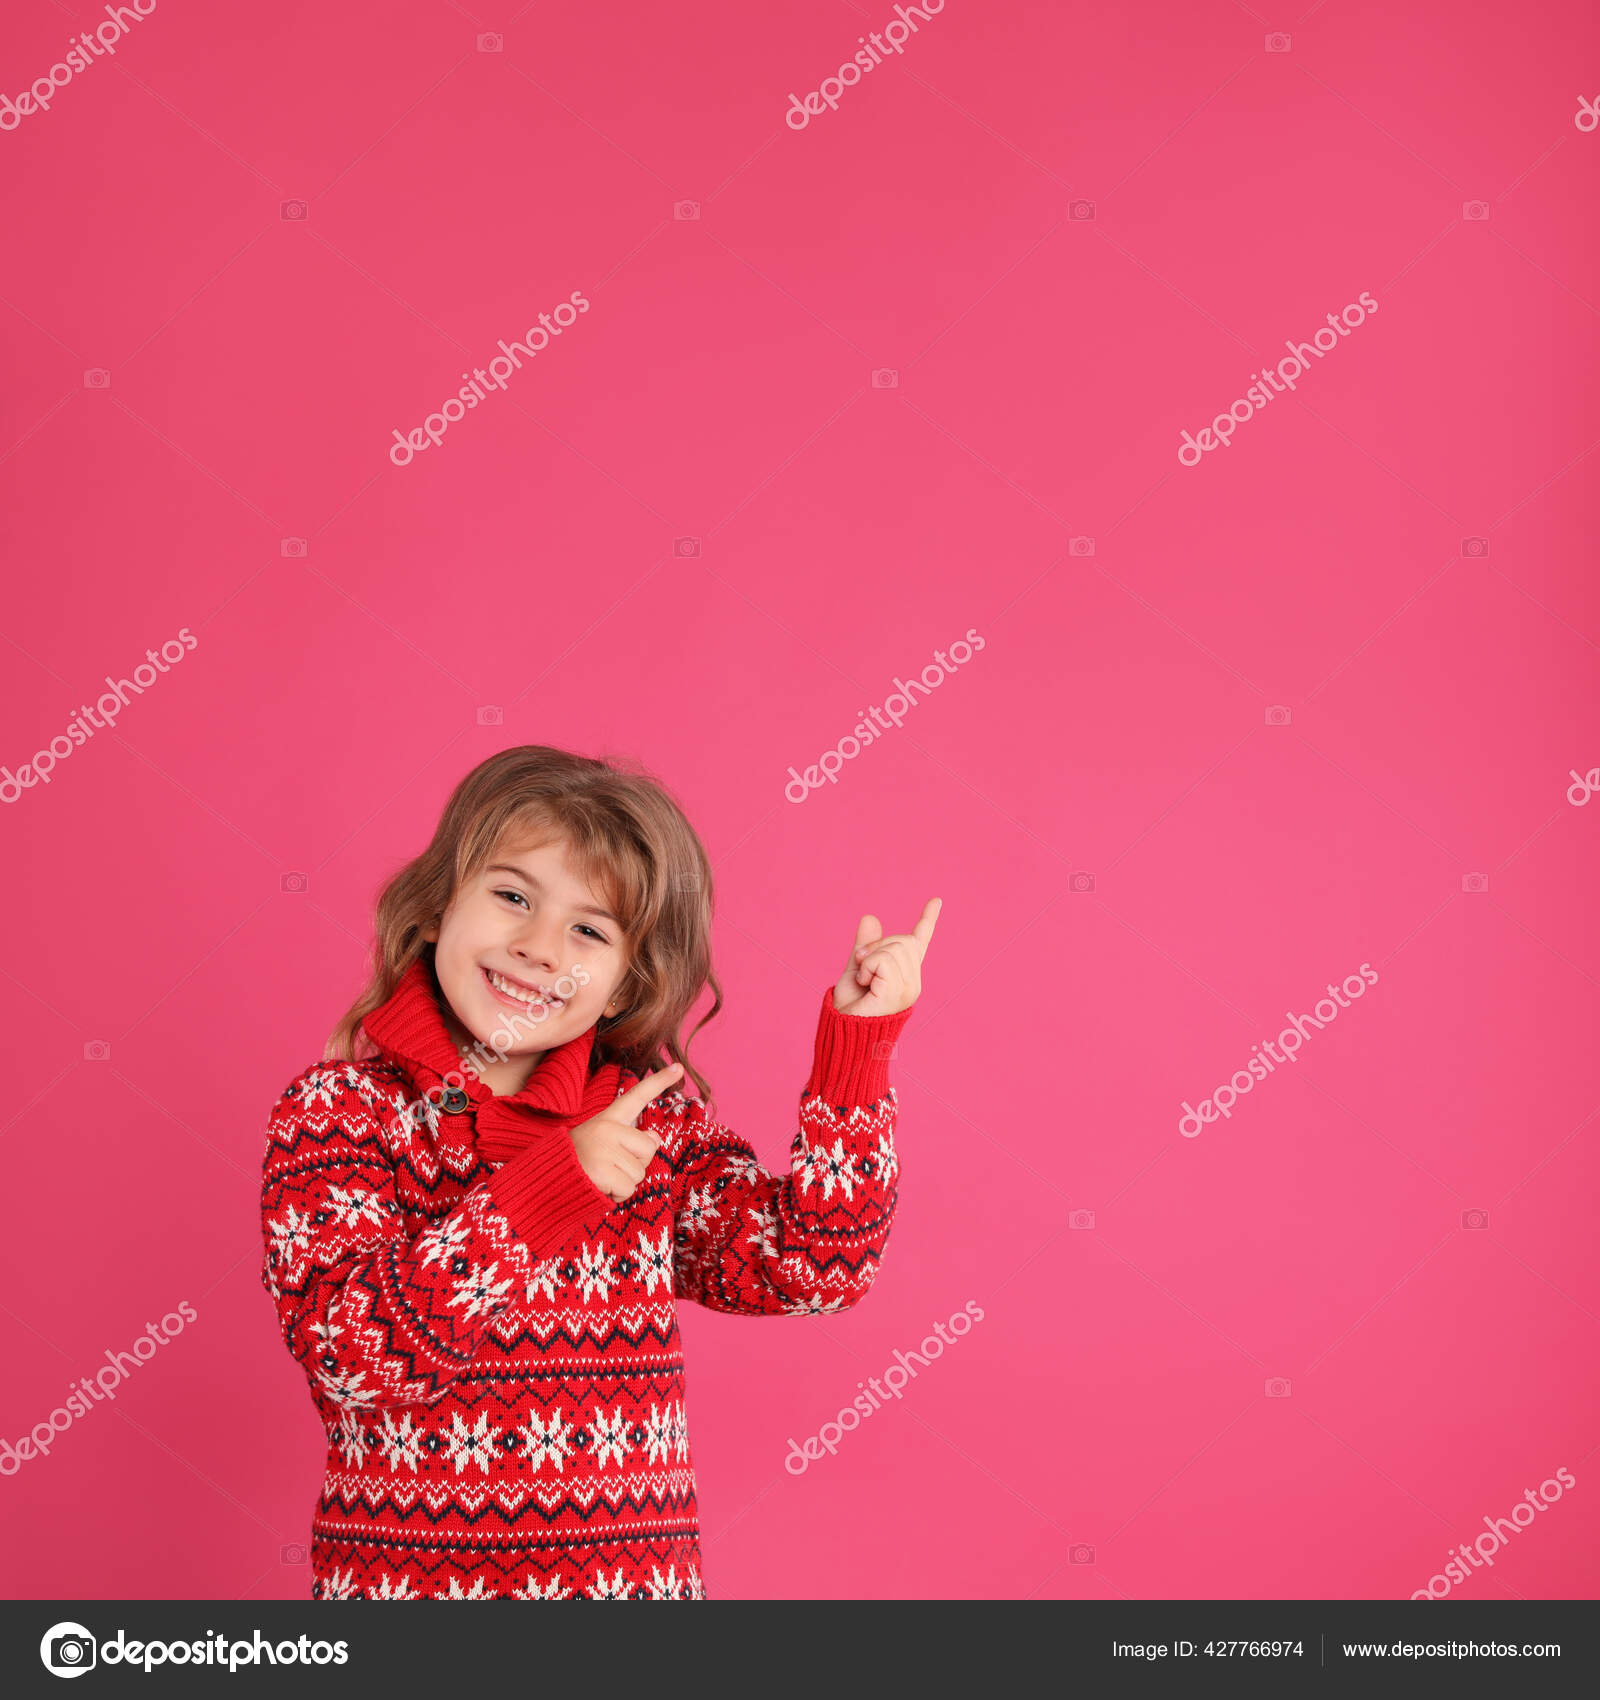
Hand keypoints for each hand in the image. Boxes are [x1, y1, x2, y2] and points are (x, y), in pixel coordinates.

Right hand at [570, 1063, 681, 1203]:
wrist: (545, 1183)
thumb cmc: (576, 1163)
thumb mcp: (601, 1144)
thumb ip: (629, 1139)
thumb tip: (655, 1137)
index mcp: (607, 1119)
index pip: (636, 1097)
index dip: (659, 1082)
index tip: (678, 1068)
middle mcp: (606, 1128)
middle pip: (648, 1148)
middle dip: (635, 1164)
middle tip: (608, 1166)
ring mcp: (604, 1149)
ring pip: (640, 1172)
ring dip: (624, 1183)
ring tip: (600, 1177)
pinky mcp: (602, 1171)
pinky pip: (628, 1189)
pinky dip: (617, 1196)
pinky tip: (599, 1188)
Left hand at [833, 898, 940, 1016]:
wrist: (843, 1031)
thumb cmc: (850, 1007)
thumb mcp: (857, 968)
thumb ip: (866, 946)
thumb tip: (870, 917)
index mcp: (905, 974)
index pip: (920, 941)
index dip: (928, 919)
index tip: (936, 900)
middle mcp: (913, 981)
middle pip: (902, 939)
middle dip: (876, 946)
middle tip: (861, 968)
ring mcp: (909, 988)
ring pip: (894, 948)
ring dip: (869, 958)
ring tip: (864, 980)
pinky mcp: (899, 992)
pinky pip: (882, 960)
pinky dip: (867, 967)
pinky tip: (865, 984)